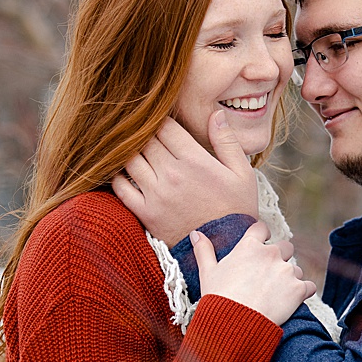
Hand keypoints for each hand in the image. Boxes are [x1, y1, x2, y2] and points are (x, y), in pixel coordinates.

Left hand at [112, 111, 258, 246]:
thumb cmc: (236, 208)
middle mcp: (172, 174)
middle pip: (146, 140)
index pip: (165, 127)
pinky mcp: (145, 213)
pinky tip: (127, 172)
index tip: (163, 120)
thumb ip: (227, 141)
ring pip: (130, 160)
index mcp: (195, 160)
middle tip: (147, 131)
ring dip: (131, 151)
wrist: (225, 247)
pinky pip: (121, 188)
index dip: (162, 119)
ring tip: (136, 149)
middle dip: (145, 133)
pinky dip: (119, 176)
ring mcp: (156, 194)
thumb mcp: (242, 172)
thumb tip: (215, 114)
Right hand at [189, 221, 316, 325]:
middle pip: (285, 247)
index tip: (259, 246)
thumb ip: (204, 251)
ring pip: (296, 269)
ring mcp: (287, 271)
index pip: (262, 228)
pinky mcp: (299, 289)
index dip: (261, 237)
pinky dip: (303, 293)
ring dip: (290, 278)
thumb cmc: (218, 299)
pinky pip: (309, 286)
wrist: (234, 326)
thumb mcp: (207, 273)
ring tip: (275, 294)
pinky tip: (291, 302)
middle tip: (267, 276)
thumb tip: (196, 233)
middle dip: (279, 258)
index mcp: (249, 247)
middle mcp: (272, 254)